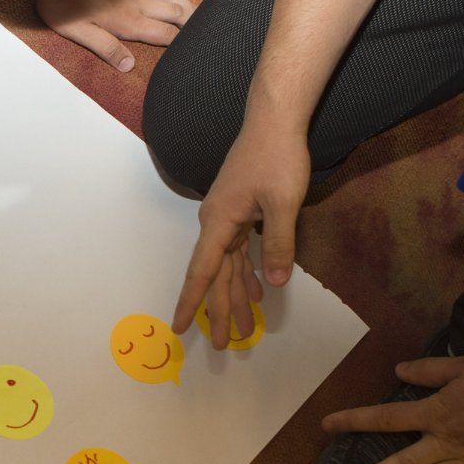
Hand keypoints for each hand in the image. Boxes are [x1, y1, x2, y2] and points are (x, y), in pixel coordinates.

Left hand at [35, 0, 191, 73]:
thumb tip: (129, 66)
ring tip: (199, 15)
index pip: (165, 34)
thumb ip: (107, 49)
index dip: (181, 42)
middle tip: (206, 32)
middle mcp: (139, 4)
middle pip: (176, 12)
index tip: (193, 51)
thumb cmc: (66, 8)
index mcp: (130, 22)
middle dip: (192, 23)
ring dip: (186, 5)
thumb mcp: (81, 35)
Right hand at [172, 124, 309, 340]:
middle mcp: (218, 223)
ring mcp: (229, 217)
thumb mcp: (283, 202)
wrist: (274, 120)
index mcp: (220, 223)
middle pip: (215, 275)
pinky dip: (247, 271)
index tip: (180, 328)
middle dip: (220, 310)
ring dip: (236, 294)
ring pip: (229, 265)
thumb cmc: (277, 157)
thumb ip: (278, 243)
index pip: (202, 272)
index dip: (192, 303)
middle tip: (223, 344)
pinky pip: (240, 250)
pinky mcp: (242, 210)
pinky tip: (258, 287)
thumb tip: (274, 281)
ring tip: (245, 325)